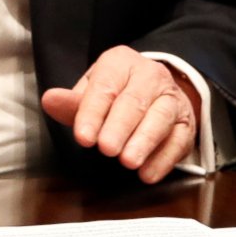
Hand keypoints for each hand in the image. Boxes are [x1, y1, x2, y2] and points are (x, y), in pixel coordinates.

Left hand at [42, 47, 201, 182]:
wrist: (156, 91)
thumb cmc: (115, 93)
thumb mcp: (91, 92)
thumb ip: (71, 103)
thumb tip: (50, 100)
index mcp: (121, 63)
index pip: (105, 87)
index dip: (93, 112)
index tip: (83, 137)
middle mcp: (149, 76)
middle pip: (134, 102)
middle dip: (120, 127)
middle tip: (107, 149)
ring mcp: (171, 98)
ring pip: (161, 118)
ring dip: (144, 141)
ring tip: (128, 162)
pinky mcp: (186, 123)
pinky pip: (178, 140)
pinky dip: (164, 159)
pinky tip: (148, 174)